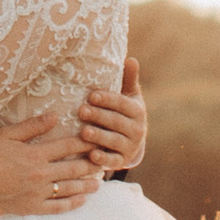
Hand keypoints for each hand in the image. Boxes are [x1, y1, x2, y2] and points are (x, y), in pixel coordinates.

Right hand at [0, 108, 96, 217]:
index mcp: (36, 154)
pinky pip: (57, 207)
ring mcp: (38, 193)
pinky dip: (71, 204)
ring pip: (69, 188)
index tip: (96, 138)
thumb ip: (32, 126)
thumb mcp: (7, 135)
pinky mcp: (33, 207)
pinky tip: (81, 201)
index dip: (84, 141)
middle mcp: (41, 174)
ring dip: (86, 185)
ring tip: (98, 183)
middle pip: (74, 168)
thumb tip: (54, 115)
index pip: (67, 146)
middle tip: (104, 160)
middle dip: (91, 163)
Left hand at [78, 53, 145, 176]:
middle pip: (116, 122)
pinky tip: (91, 156)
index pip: (122, 104)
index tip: (91, 95)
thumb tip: (130, 59)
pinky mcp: (122, 161)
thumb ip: (128, 79)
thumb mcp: (129, 95)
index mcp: (137, 111)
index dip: (108, 99)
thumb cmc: (124, 112)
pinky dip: (103, 160)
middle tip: (81, 111)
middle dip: (99, 116)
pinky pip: (113, 161)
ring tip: (83, 132)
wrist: (131, 141)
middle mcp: (137, 129)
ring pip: (114, 141)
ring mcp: (130, 146)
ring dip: (99, 137)